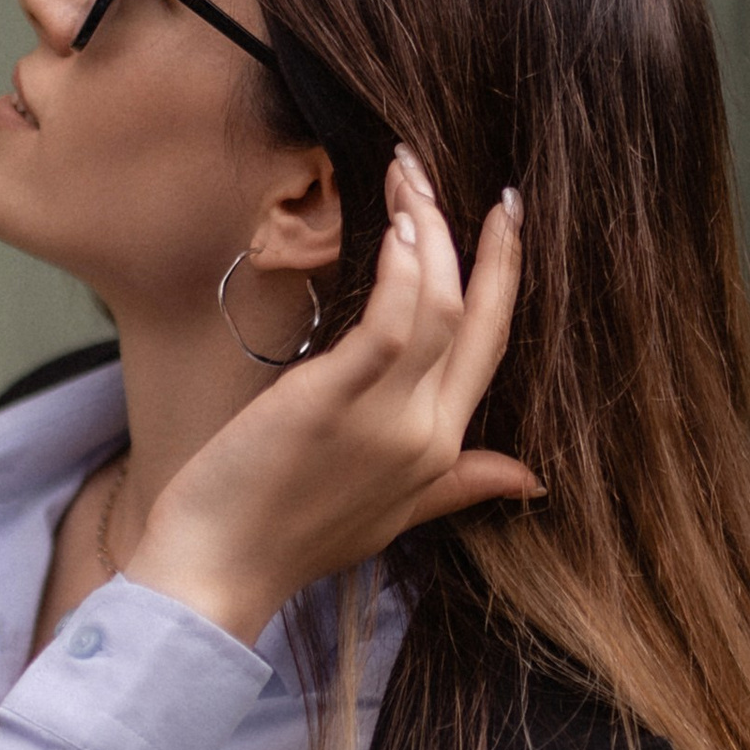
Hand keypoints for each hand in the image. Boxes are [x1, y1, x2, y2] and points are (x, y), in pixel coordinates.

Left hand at [128, 152, 539, 645]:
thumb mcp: (391, 515)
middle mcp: (426, 431)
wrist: (220, 571)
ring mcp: (385, 418)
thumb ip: (458, 485)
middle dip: (483, 242)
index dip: (503, 279)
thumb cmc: (289, 539)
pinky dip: (403, 269)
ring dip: (428, 230)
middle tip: (464, 178)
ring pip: (437, 305)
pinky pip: (391, 322)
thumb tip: (529, 476)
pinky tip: (397, 226)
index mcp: (441, 451)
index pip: (490, 347)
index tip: (505, 222)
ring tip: (406, 177)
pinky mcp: (333, 401)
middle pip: (475, 317)